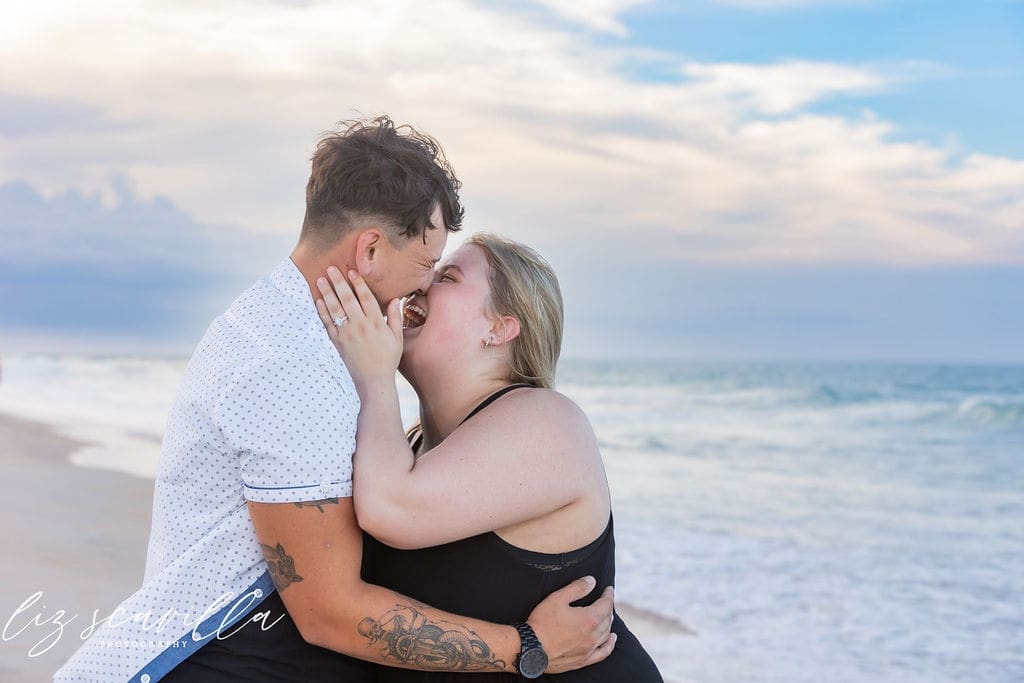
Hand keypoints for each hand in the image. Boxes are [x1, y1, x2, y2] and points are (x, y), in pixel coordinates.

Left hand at [315, 267, 403, 387]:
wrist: (373, 380)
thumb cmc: (388, 359)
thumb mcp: (397, 338)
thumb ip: (395, 317)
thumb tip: (394, 299)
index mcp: (376, 323)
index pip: (366, 298)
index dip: (359, 284)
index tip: (352, 271)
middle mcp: (360, 326)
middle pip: (348, 299)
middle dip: (338, 282)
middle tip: (331, 268)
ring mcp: (347, 334)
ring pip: (335, 309)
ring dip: (327, 293)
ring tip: (320, 279)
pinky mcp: (337, 342)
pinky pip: (328, 324)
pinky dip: (322, 311)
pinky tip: (318, 300)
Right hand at [525, 576, 615, 673]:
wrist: (530, 649)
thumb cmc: (542, 623)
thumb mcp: (557, 598)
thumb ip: (577, 588)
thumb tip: (592, 581)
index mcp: (589, 619)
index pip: (606, 604)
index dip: (609, 595)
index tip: (608, 589)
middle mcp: (592, 635)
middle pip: (607, 619)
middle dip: (608, 607)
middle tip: (604, 600)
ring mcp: (589, 649)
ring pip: (606, 633)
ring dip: (608, 622)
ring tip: (606, 615)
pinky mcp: (583, 660)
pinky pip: (603, 652)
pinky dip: (610, 644)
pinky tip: (611, 639)